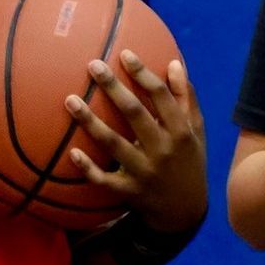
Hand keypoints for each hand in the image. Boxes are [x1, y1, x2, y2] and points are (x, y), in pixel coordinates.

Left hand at [66, 52, 207, 233]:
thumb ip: (185, 98)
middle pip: (135, 114)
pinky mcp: (129, 190)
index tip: (124, 53)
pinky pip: (105, 179)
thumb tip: (174, 63)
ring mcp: (144, 171)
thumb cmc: (188, 161)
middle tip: (93, 65)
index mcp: (180, 131)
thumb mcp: (196, 131)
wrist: (185, 212)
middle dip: (113, 88)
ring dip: (90, 121)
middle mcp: (162, 149)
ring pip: (114, 144)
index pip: (161, 96)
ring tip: (69, 99)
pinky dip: (88, 168)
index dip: (143, 74)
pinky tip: (71, 152)